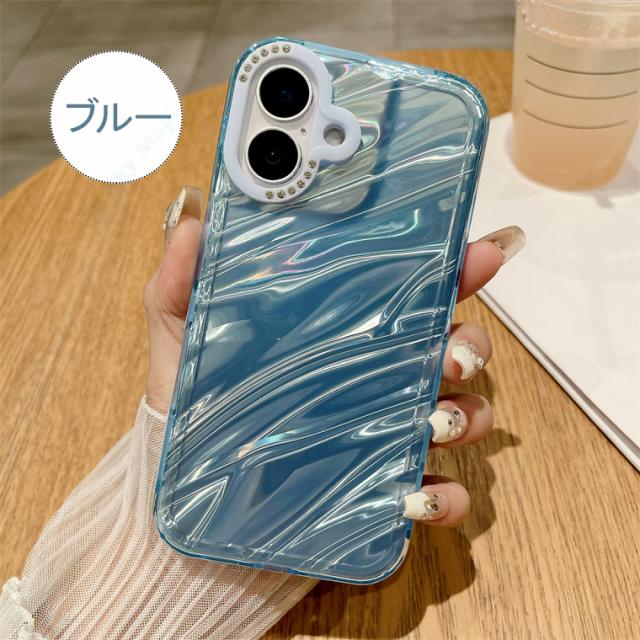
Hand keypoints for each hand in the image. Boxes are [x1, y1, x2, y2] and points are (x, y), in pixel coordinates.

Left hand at [144, 187, 524, 528]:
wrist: (189, 492)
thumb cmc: (191, 407)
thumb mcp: (183, 338)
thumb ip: (183, 282)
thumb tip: (194, 218)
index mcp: (346, 335)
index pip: (414, 293)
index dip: (456, 271)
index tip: (480, 253)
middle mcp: (378, 379)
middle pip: (454, 350)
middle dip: (471, 345)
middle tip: (452, 352)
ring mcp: (386, 435)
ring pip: (462, 416)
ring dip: (468, 417)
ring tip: (434, 422)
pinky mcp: (381, 492)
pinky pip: (438, 495)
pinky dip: (446, 497)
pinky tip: (417, 497)